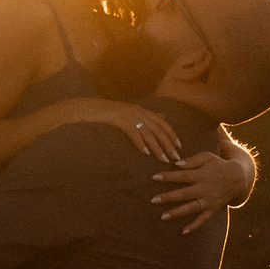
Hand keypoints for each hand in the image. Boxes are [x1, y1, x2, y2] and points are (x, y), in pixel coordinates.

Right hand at [63, 99, 182, 162]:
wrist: (90, 109)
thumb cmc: (109, 114)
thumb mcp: (130, 113)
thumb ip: (147, 116)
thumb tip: (164, 117)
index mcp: (142, 110)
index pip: (162, 123)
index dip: (172, 135)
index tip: (180, 147)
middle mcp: (138, 111)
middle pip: (158, 129)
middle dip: (168, 144)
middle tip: (176, 157)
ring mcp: (129, 115)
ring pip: (148, 133)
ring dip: (157, 147)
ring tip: (164, 159)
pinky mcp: (119, 120)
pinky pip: (133, 133)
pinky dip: (140, 143)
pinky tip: (145, 153)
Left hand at [151, 150, 246, 232]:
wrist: (238, 178)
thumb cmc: (217, 165)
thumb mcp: (207, 157)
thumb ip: (192, 161)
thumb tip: (176, 165)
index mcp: (201, 175)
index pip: (182, 176)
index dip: (168, 177)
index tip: (154, 177)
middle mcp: (204, 189)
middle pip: (184, 194)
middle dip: (168, 197)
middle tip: (153, 200)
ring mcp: (208, 200)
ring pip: (191, 208)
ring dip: (177, 213)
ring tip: (162, 217)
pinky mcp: (212, 209)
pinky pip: (203, 219)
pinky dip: (194, 226)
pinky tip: (183, 232)